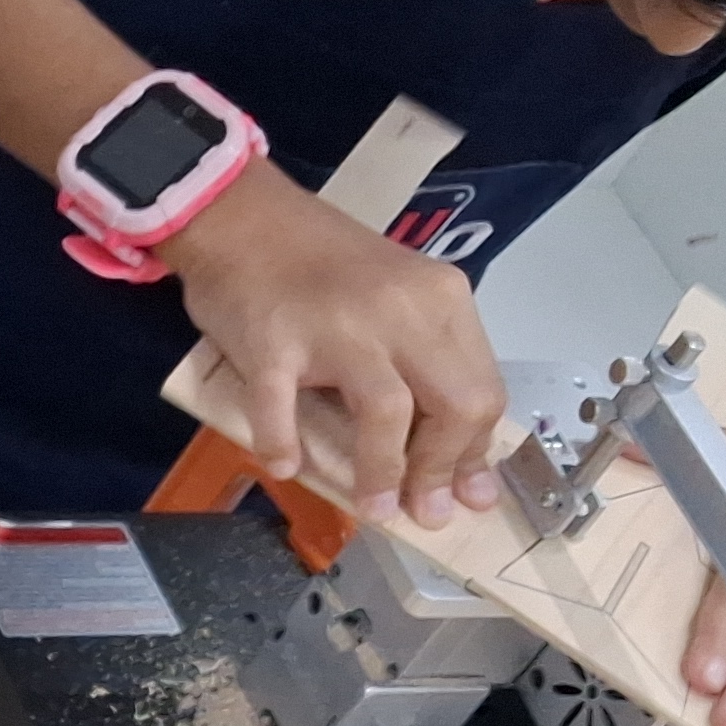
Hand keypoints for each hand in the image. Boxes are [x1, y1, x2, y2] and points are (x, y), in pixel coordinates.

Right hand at [161, 166, 506, 527]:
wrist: (244, 214)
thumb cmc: (320, 262)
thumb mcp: (395, 298)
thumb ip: (423, 360)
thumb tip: (448, 452)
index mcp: (440, 299)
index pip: (482, 389)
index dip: (475, 453)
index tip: (465, 494)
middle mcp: (400, 309)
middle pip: (453, 404)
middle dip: (442, 471)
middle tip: (424, 511)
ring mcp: (336, 325)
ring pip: (385, 412)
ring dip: (383, 473)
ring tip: (375, 508)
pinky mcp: (274, 340)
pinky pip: (282, 407)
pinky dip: (284, 444)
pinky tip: (285, 466)